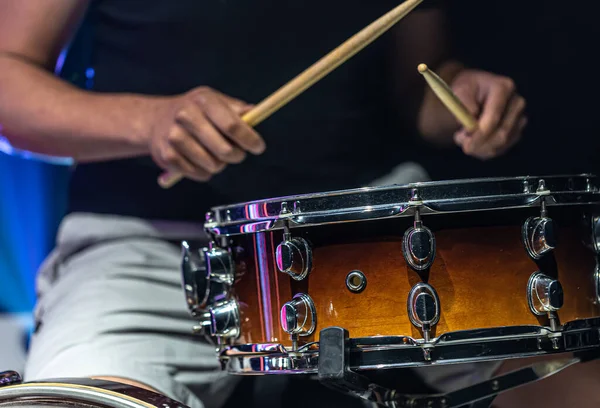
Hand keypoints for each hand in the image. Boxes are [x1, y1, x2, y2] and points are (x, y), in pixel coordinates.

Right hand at [148, 87, 264, 181]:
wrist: (155, 119)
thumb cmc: (195, 111)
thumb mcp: (214, 101)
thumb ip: (236, 109)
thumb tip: (255, 114)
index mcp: (204, 100)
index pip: (232, 125)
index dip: (249, 139)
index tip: (258, 147)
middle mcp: (186, 116)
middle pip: (224, 150)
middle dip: (237, 156)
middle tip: (237, 154)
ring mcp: (174, 137)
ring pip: (213, 165)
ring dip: (220, 164)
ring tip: (214, 154)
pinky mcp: (167, 156)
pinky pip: (199, 174)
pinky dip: (205, 172)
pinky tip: (199, 160)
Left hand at [450, 69, 526, 159]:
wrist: (474, 92)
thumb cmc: (466, 90)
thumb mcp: (459, 90)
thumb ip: (463, 105)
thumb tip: (470, 125)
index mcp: (504, 87)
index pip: (495, 117)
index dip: (480, 134)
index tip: (465, 144)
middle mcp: (516, 103)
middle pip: (502, 132)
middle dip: (479, 143)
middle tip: (458, 140)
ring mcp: (519, 118)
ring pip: (501, 143)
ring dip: (478, 147)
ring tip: (462, 137)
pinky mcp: (516, 132)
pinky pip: (500, 149)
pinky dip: (483, 150)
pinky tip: (472, 142)